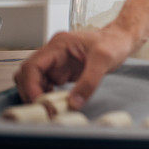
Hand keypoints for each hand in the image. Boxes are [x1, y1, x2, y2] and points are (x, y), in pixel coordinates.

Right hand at [13, 24, 135, 109]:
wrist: (122, 40)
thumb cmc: (114, 42)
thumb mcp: (105, 59)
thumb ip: (89, 81)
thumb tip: (73, 103)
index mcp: (59, 44)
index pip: (32, 65)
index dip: (30, 85)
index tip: (39, 102)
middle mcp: (53, 53)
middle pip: (26, 74)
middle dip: (30, 92)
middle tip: (43, 108)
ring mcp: (56, 62)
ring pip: (33, 80)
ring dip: (37, 95)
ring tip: (49, 108)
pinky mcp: (61, 71)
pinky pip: (45, 85)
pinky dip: (46, 95)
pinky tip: (55, 103)